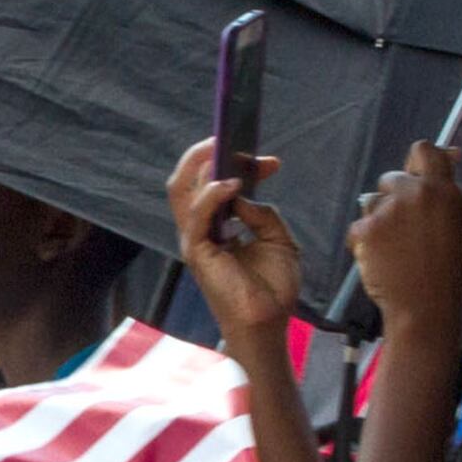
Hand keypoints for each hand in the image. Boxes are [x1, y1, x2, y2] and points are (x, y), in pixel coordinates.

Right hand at [168, 138, 302, 342]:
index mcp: (216, 226)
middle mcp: (200, 230)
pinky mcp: (197, 252)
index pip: (212, 185)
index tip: (269, 162)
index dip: (237, 167)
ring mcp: (195, 240)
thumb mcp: (278, 239)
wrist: (269, 322)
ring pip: (183, 191)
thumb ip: (262, 214)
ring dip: (203, 166)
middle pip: (186, 181)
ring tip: (225, 150)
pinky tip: (232, 184)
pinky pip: (197, 216)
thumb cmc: (272, 287)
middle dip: (204, 155)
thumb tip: (247, 195)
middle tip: (230, 139)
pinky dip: (211, 196)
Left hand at [348, 141, 461, 329]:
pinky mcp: (366, 228)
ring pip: (372, 200)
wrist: (424, 305)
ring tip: (393, 245)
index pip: (423, 150)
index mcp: (443, 190)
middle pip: (392, 177)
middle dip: (393, 196)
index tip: (415, 176)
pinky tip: (380, 256)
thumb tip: (450, 153)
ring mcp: (388, 210)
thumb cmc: (447, 269)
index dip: (416, 162)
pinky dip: (364, 238)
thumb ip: (448, 192)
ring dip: (378, 217)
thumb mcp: (460, 225)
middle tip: (403, 226)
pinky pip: (359, 224)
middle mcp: (414, 193)